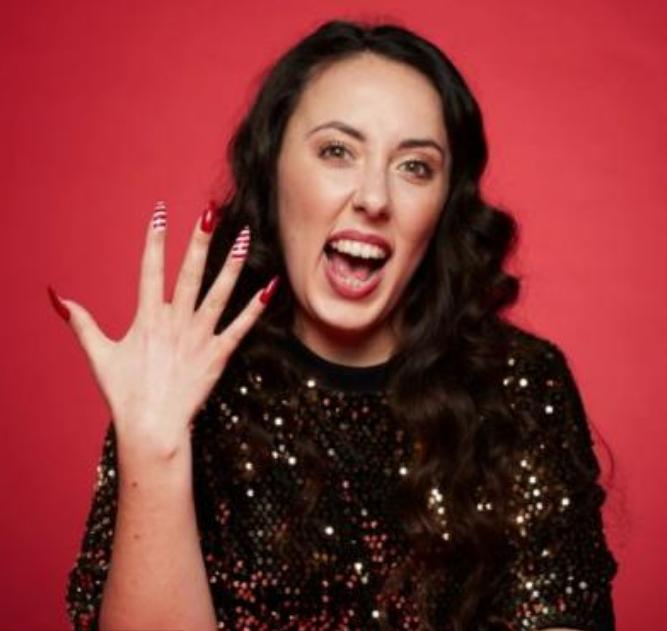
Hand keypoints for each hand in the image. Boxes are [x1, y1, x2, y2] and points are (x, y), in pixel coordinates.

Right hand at [48, 200, 278, 456]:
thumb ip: (82, 323)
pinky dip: (256, 307)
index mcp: (148, 318)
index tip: (160, 212)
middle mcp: (175, 321)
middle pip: (189, 273)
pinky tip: (270, 286)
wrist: (153, 427)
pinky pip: (241, 327)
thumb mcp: (99, 355)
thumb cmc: (125, 393)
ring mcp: (199, 337)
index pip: (150, 269)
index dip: (155, 239)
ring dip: (232, 265)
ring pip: (219, 293)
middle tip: (211, 212)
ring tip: (243, 238)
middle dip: (200, 241)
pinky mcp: (218, 354)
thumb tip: (57, 298)